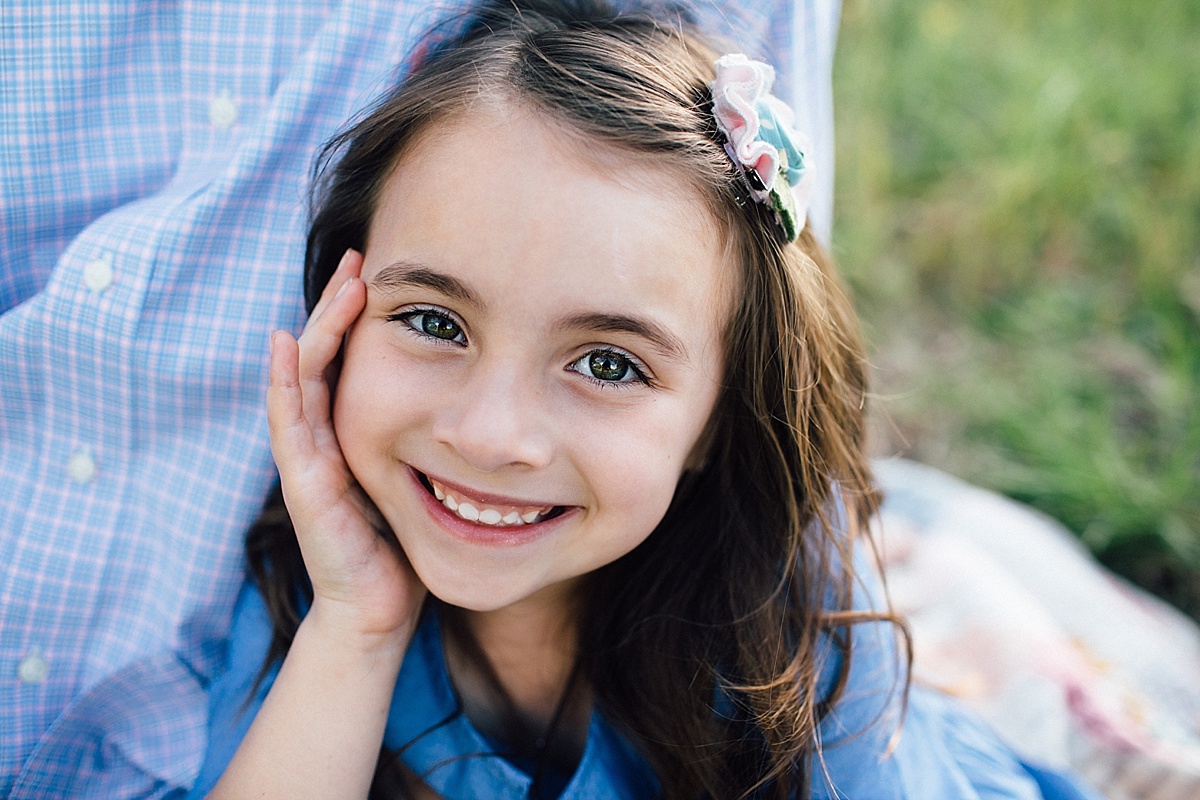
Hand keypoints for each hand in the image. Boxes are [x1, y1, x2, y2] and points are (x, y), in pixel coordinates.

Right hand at [267, 249, 425, 647]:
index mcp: (356, 434)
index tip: (388, 273)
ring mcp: (310, 460)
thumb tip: (489, 404)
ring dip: (320, 328)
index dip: (362, 316)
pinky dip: (283, 383)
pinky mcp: (304, 487)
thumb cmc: (405, 546)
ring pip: (305, 379)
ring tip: (341, 284)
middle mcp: (327, 439)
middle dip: (341, 305)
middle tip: (362, 257)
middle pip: (327, 356)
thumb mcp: (426, 478)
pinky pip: (288, 426)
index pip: (353, 360)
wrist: (379, 612)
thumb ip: (435, 440)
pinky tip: (284, 344)